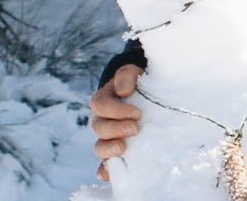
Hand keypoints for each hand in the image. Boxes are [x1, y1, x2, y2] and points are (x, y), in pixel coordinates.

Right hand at [90, 64, 143, 180]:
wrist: (147, 94)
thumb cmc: (138, 83)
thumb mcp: (132, 72)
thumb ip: (126, 76)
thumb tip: (123, 90)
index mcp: (103, 100)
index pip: (101, 106)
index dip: (116, 111)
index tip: (137, 113)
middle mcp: (102, 121)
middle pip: (99, 128)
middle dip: (116, 129)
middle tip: (136, 128)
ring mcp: (107, 138)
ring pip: (100, 147)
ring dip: (110, 150)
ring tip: (124, 147)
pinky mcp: (116, 152)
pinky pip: (105, 165)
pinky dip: (106, 170)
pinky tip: (111, 173)